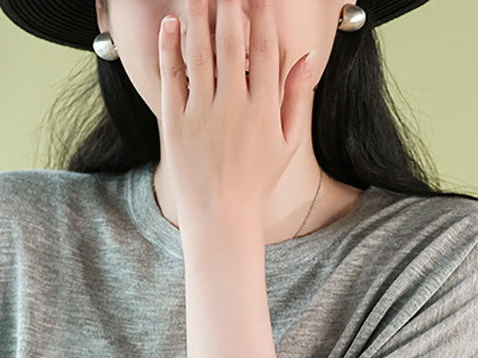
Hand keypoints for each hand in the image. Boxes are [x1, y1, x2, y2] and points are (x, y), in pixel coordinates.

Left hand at [158, 0, 315, 233]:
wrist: (221, 217)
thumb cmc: (256, 180)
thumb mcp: (286, 143)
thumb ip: (296, 97)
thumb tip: (307, 56)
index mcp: (264, 110)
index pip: (265, 49)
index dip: (262, 15)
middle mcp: (234, 108)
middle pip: (231, 43)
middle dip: (230, 6)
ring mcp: (202, 115)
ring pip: (199, 53)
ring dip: (198, 16)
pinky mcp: (175, 123)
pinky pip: (172, 77)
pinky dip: (170, 47)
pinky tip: (171, 24)